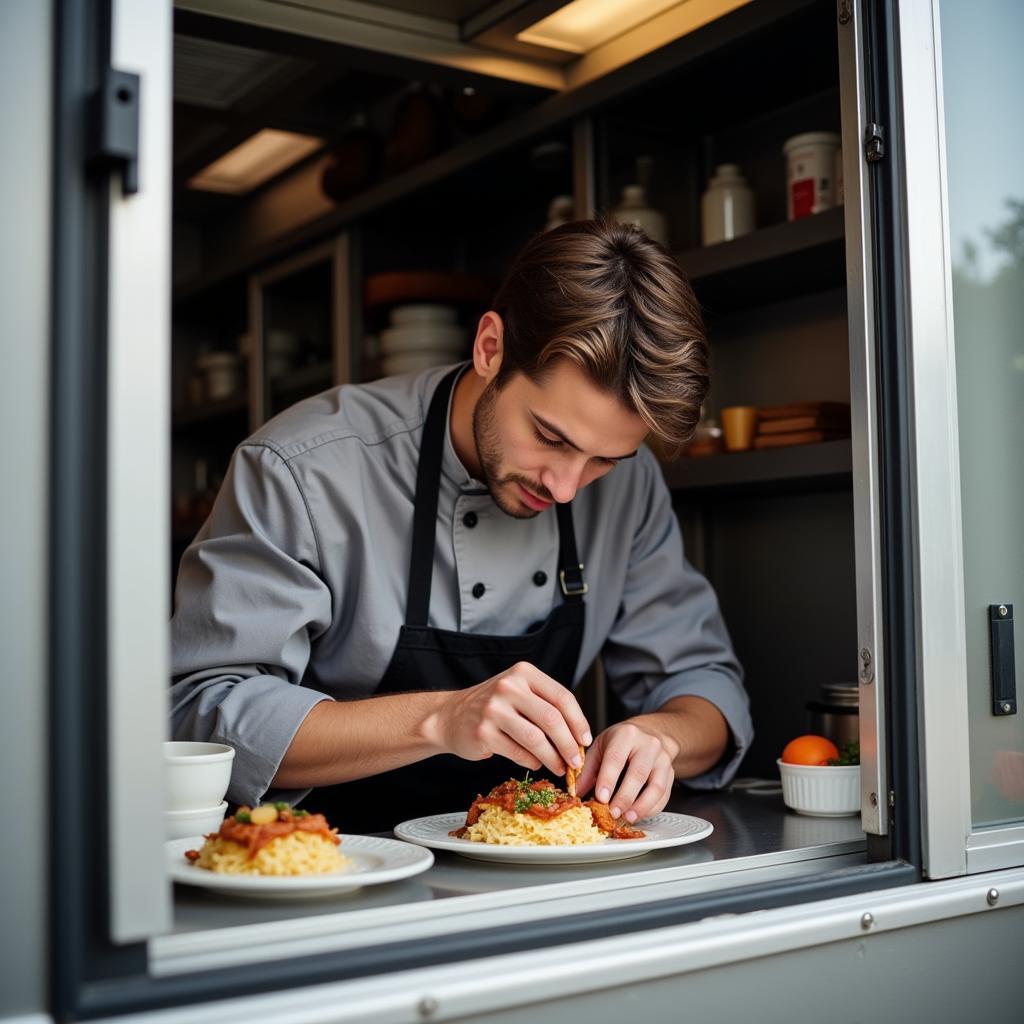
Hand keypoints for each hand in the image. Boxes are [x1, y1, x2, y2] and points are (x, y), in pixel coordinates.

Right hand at [430, 662, 591, 775]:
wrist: (451, 716)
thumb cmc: (494, 707)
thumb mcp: (519, 692)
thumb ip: (546, 706)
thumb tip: (578, 737)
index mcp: (523, 673)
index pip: (561, 697)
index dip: (578, 721)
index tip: (586, 740)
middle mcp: (508, 687)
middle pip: (552, 719)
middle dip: (569, 744)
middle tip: (576, 761)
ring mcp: (494, 709)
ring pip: (536, 739)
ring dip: (553, 758)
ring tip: (559, 767)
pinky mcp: (483, 732)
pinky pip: (518, 753)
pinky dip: (532, 762)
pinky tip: (536, 763)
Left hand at [575, 720, 677, 822]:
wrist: (651, 733)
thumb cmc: (621, 742)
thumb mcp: (601, 746)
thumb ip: (588, 768)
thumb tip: (576, 791)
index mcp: (626, 734)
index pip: (616, 758)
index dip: (608, 779)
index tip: (600, 798)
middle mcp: (647, 744)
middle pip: (638, 774)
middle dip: (624, 797)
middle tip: (612, 813)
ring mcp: (662, 759)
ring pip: (656, 786)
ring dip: (642, 806)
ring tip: (628, 818)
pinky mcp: (671, 773)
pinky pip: (664, 794)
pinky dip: (652, 808)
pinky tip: (639, 815)